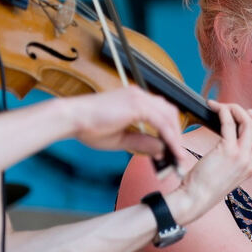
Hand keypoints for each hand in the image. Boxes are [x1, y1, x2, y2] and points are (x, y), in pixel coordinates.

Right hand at [64, 86, 184, 156]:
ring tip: (178, 156)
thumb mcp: (121, 139)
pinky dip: (169, 137)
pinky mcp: (137, 105)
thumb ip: (143, 143)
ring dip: (176, 137)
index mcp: (134, 100)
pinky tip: (172, 151)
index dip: (170, 130)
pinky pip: (161, 122)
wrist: (72, 118)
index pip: (161, 112)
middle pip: (169, 112)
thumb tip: (162, 150)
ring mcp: (139, 97)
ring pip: (169, 116)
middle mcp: (139, 95)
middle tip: (179, 154)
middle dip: (177, 133)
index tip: (173, 149)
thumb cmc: (89, 127)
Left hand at [177, 102, 251, 216]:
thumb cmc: (206, 187)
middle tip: (237, 111)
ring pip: (250, 123)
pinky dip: (224, 112)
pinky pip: (230, 123)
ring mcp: (242, 157)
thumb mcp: (231, 175)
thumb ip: (238, 160)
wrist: (195, 199)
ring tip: (224, 107)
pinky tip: (215, 109)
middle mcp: (251, 162)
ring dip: (237, 110)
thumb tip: (234, 137)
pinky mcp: (227, 151)